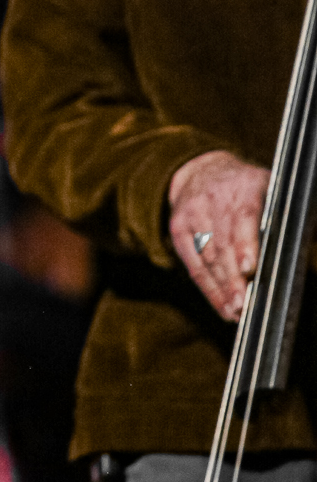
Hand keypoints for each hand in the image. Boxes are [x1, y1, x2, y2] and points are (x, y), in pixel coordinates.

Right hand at [169, 149, 268, 320]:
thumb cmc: (249, 189)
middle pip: (222, 243)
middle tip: (244, 305)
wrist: (202, 169)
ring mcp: (193, 213)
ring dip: (223, 287)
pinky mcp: (178, 227)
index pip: (243, 216)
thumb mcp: (270, 189)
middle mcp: (215, 198)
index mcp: (245, 186)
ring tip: (236, 312)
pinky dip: (209, 288)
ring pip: (208, 256)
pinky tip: (222, 305)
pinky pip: (193, 263)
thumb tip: (303, 250)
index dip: (245, 244)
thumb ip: (285, 218)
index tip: (249, 268)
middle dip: (233, 277)